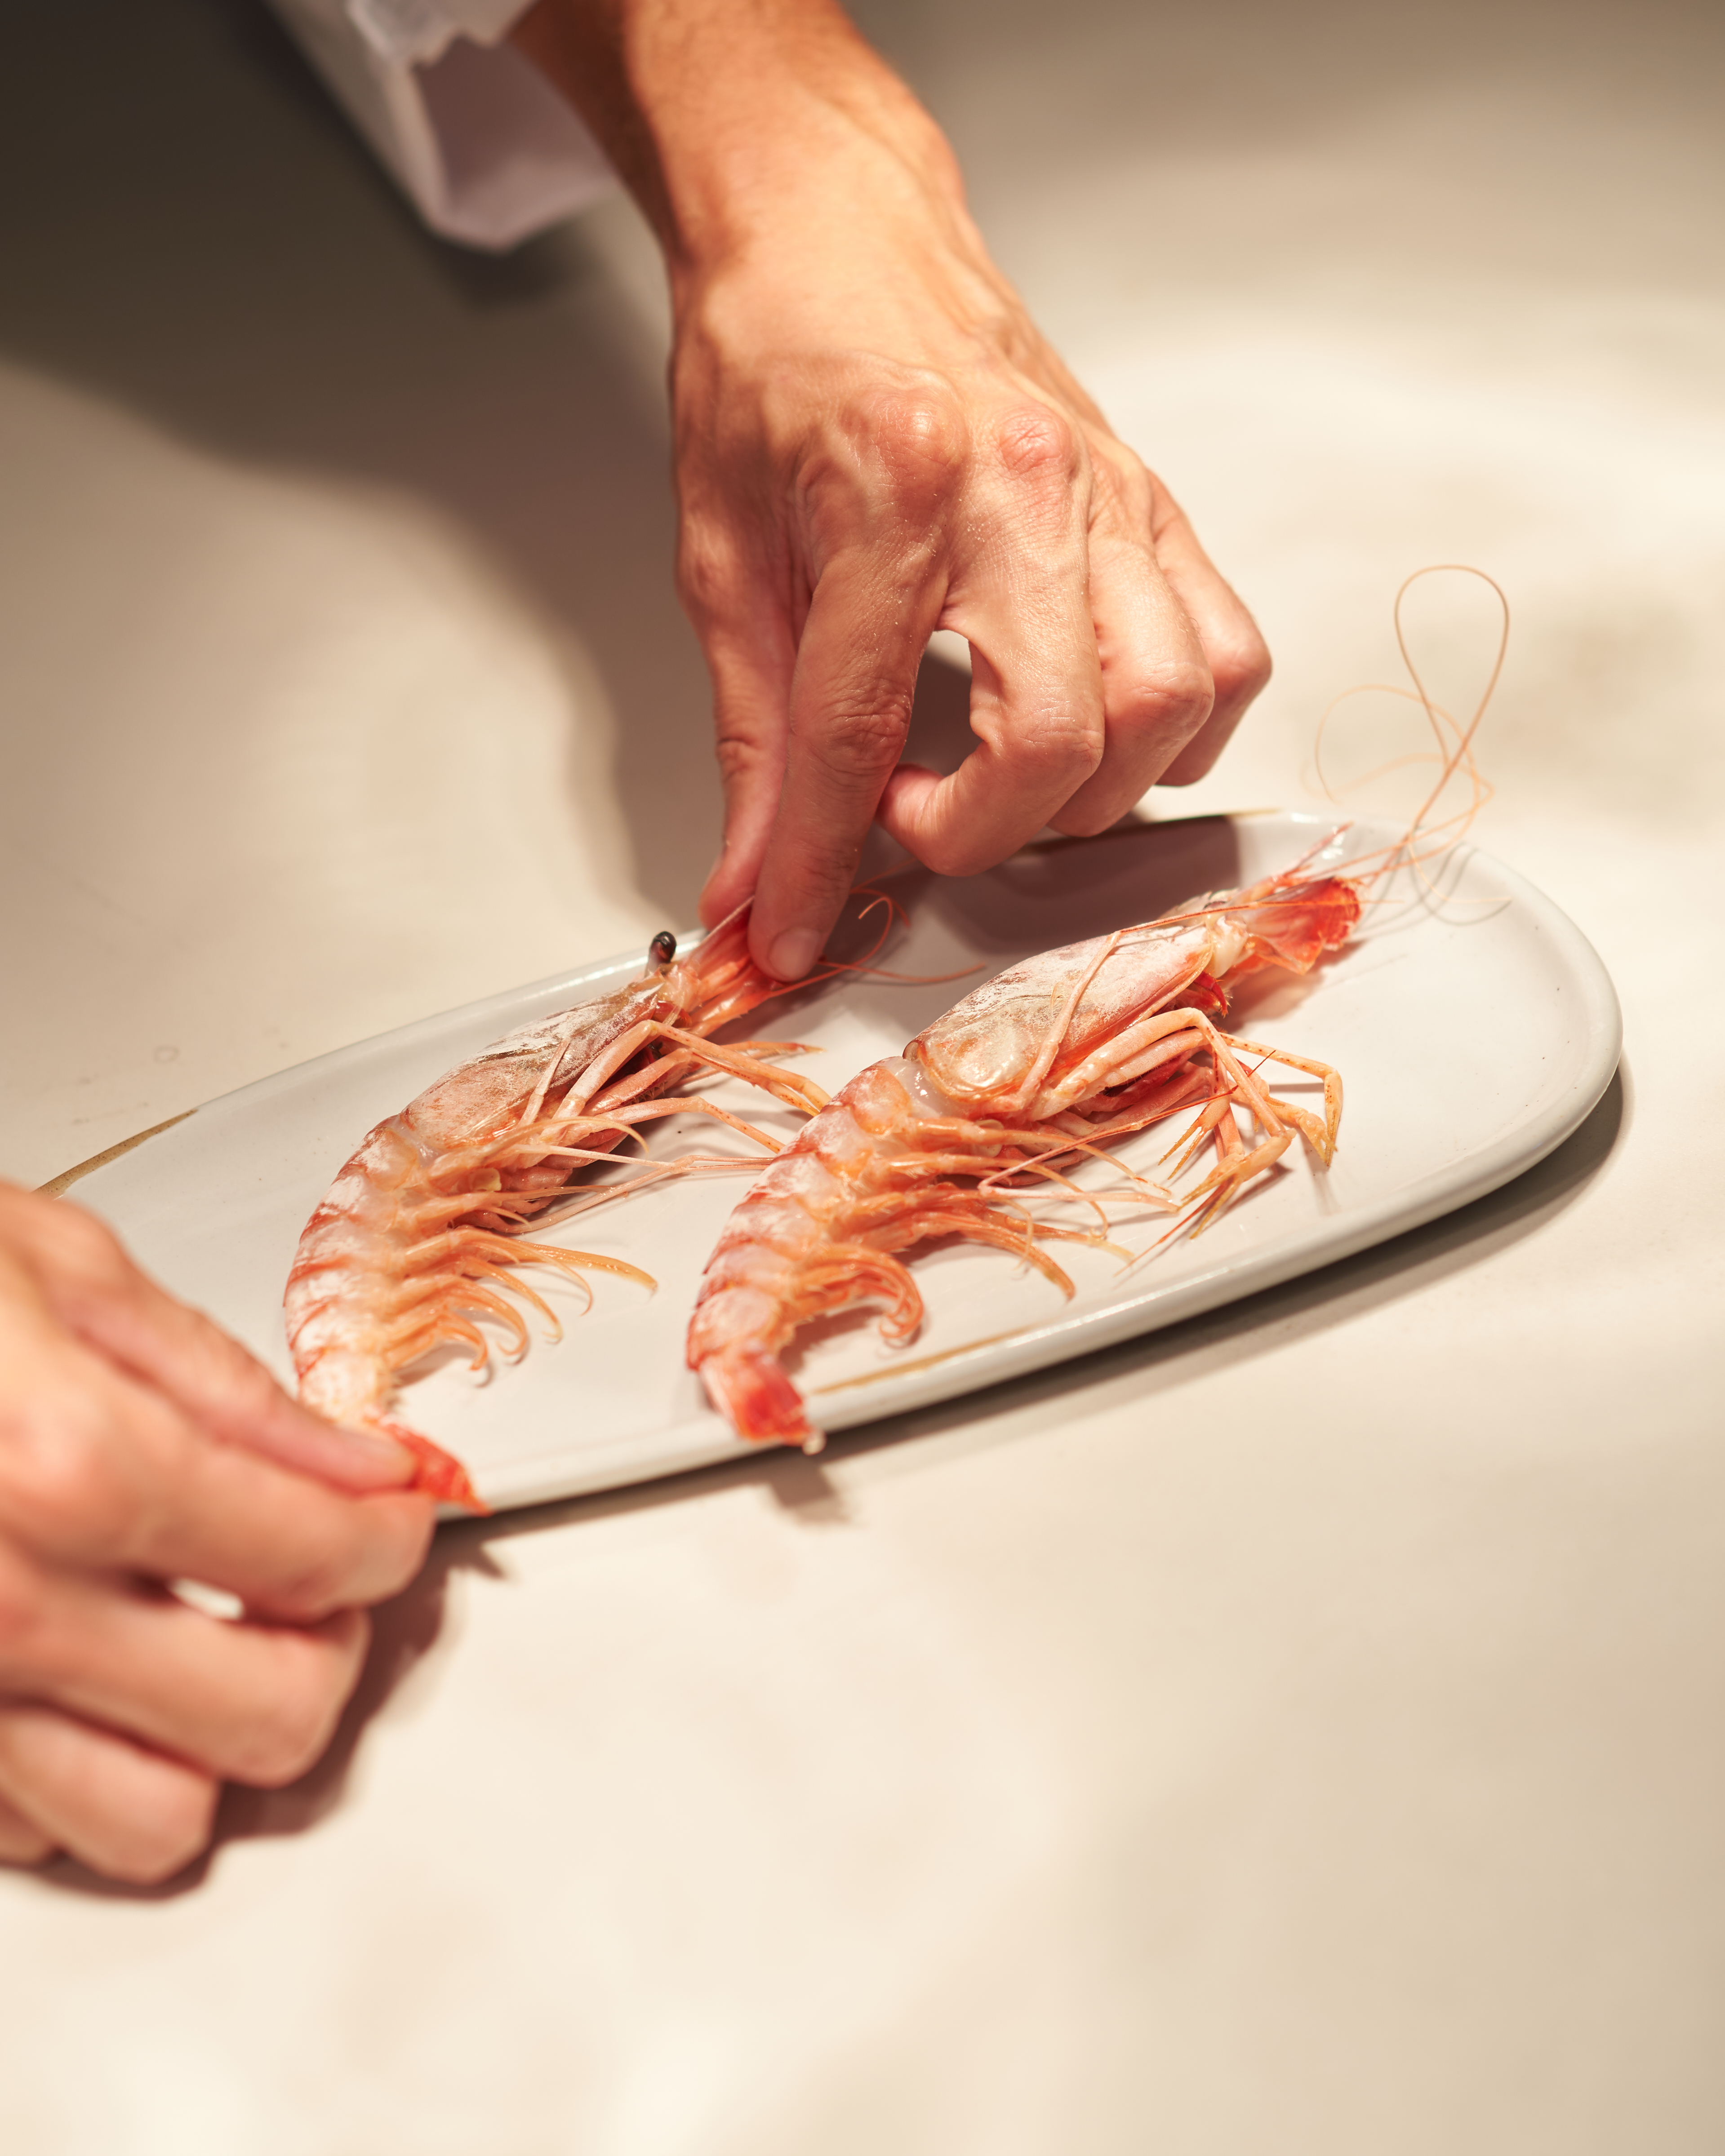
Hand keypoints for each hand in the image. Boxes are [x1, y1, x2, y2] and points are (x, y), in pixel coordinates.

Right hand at [0, 1185, 434, 1881]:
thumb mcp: (54, 1266)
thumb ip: (223, 1382)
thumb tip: (352, 1452)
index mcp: (67, 1467)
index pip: (322, 1555)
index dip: (390, 1535)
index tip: (394, 1511)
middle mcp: (0, 1607)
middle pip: (269, 1721)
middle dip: (326, 1648)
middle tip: (318, 1581)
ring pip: (157, 1824)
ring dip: (214, 1742)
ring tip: (212, 1645)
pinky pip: (31, 1833)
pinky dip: (89, 1773)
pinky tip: (90, 1678)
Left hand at [514, 0, 1270, 979]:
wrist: (839, 239)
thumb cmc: (774, 371)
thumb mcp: (721, 559)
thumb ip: (754, 738)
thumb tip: (753, 884)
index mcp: (895, 489)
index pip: (861, 730)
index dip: (820, 860)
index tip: (792, 931)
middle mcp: (1025, 489)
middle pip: (1058, 734)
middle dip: (983, 831)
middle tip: (914, 821)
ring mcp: (1111, 496)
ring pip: (1166, 704)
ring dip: (1084, 790)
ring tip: (1001, 780)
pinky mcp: (1156, 504)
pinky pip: (1224, 652)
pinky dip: (1174, 728)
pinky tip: (1094, 731)